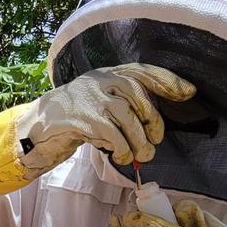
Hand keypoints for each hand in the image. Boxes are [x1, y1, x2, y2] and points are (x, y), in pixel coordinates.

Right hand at [17, 63, 194, 177]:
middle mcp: (100, 80)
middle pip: (138, 95)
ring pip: (127, 117)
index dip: (167, 81)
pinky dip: (121, 147)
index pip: (142, 71)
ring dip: (138, 141)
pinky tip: (120, 155)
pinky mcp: (82, 118)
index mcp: (107, 74)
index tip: (188, 92)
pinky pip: (112, 133)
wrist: (38, 126)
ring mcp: (90, 98)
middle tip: (155, 142)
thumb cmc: (75, 117)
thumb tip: (154, 124)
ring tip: (140, 155)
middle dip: (153, 121)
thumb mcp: (100, 102)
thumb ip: (123, 104)